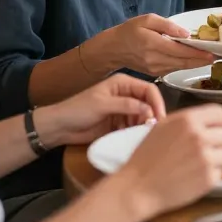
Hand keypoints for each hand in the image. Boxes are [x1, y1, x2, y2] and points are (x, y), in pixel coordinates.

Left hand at [35, 73, 165, 146]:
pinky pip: (134, 126)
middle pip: (148, 102)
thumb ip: (127, 105)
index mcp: (123, 83)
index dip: (157, 102)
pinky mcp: (119, 123)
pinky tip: (136, 138)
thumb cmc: (78, 110)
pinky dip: (137, 132)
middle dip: (152, 114)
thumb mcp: (103, 105)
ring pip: (143, 116)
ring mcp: (123, 109)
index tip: (161, 117)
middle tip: (155, 130)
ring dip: (145, 124)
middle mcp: (126, 94)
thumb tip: (149, 110)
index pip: (148, 89)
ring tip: (146, 135)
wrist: (60, 127)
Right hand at [86, 13, 214, 76]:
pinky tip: (195, 60)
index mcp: (153, 44)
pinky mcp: (155, 73)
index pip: (180, 51)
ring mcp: (154, 69)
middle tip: (218, 56)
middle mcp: (154, 59)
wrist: (113, 49)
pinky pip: (174, 70)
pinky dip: (186, 65)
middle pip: (183, 62)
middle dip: (202, 60)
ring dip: (196, 64)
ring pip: (181, 68)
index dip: (198, 52)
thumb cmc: (130, 31)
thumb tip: (186, 33)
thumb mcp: (148, 19)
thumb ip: (168, 25)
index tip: (213, 52)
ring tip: (210, 58)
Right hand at [119, 104, 221, 218]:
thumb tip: (209, 122)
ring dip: (215, 159)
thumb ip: (188, 122)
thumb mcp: (163, 127)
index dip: (217, 123)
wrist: (138, 188)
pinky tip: (194, 176)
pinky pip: (220, 172)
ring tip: (197, 164)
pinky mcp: (209, 178)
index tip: (213, 130)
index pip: (221, 113)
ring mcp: (206, 158)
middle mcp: (200, 136)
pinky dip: (211, 175)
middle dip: (217, 142)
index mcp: (188, 120)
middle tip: (203, 150)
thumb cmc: (146, 157)